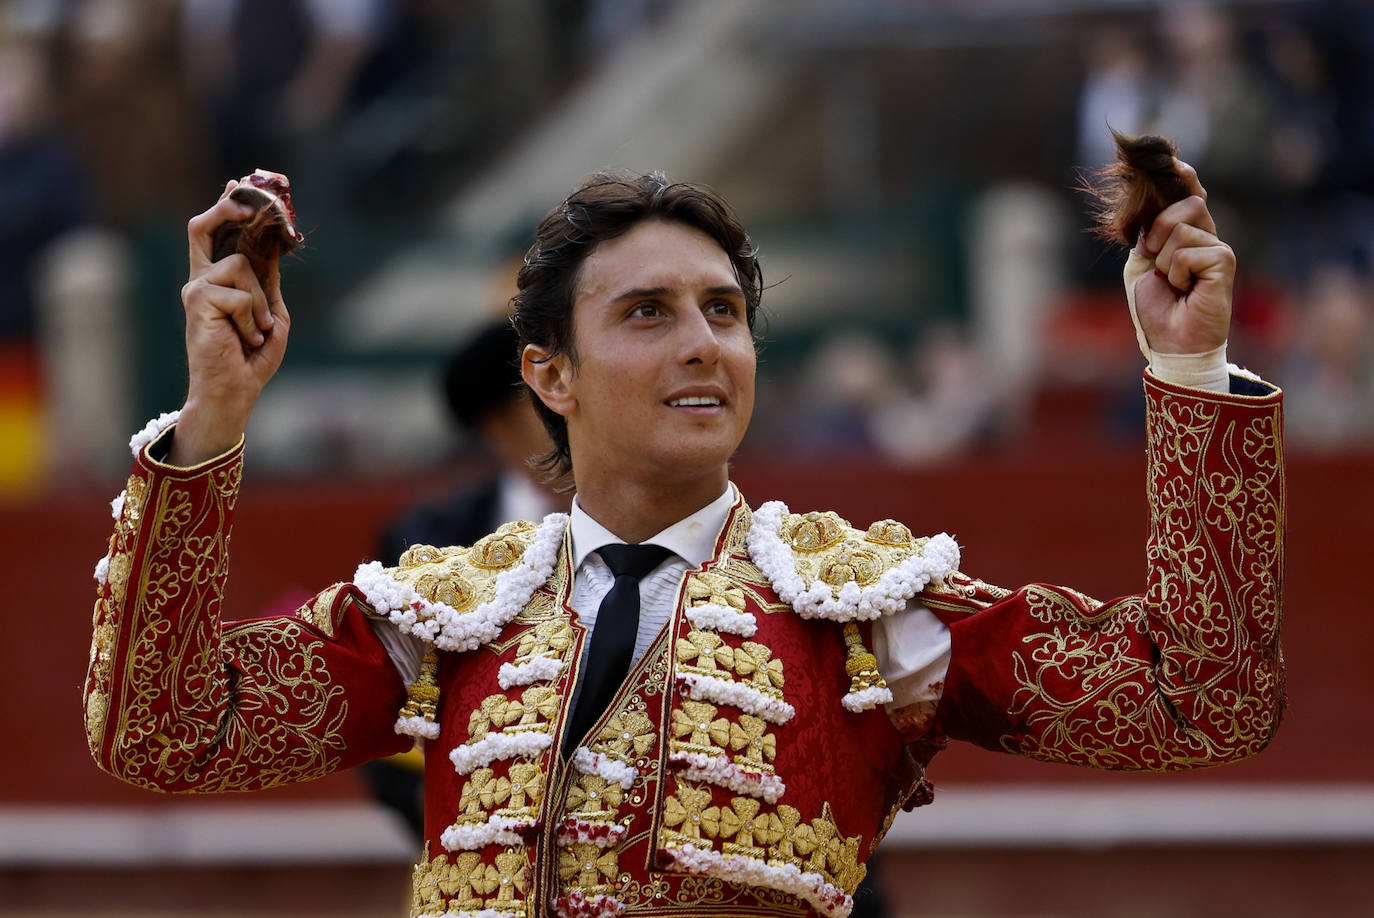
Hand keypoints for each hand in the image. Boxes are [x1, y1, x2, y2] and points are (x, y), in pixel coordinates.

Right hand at [170, 180, 290, 465]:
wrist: (235, 391)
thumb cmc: (252, 357)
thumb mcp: (271, 312)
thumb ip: (268, 279)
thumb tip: (272, 243)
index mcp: (219, 279)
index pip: (218, 232)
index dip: (229, 205)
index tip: (242, 181)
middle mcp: (201, 279)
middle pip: (204, 227)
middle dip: (227, 208)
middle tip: (248, 198)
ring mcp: (196, 288)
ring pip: (240, 266)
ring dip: (260, 302)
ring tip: (256, 331)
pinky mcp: (196, 301)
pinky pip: (240, 293)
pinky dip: (253, 318)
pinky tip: (245, 338)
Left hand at [1130, 160, 1233, 354]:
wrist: (1169, 341)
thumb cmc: (1156, 306)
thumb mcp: (1142, 261)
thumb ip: (1148, 231)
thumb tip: (1150, 200)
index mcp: (1188, 233)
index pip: (1190, 194)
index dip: (1182, 177)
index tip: (1171, 161)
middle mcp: (1207, 236)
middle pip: (1186, 203)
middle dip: (1158, 230)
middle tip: (1155, 261)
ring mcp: (1218, 248)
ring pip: (1181, 228)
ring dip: (1164, 259)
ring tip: (1172, 283)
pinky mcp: (1224, 261)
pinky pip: (1187, 251)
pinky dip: (1175, 272)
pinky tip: (1184, 289)